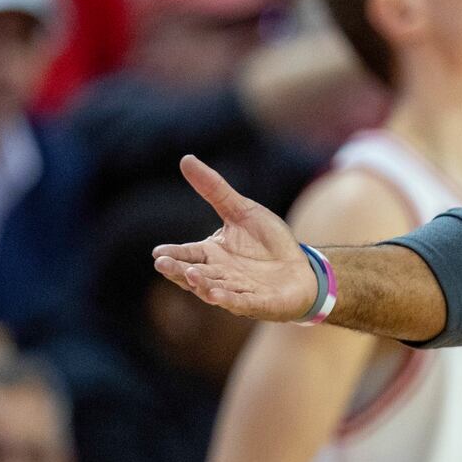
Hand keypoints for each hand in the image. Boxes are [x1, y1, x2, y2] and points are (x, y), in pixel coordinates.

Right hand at [152, 155, 316, 321]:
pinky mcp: (259, 302)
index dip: (173, 254)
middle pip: (194, 274)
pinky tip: (215, 296)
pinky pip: (241, 303)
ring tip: (190, 276)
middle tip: (162, 264)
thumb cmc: (269, 243)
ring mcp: (238, 291)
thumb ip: (215, 190)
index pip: (187, 253)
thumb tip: (186, 159)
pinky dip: (229, 300)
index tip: (158, 253)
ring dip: (201, 285)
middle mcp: (220, 275)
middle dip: (178, 270)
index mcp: (212, 254)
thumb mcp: (243, 211)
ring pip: (214, 289)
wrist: (303, 269)